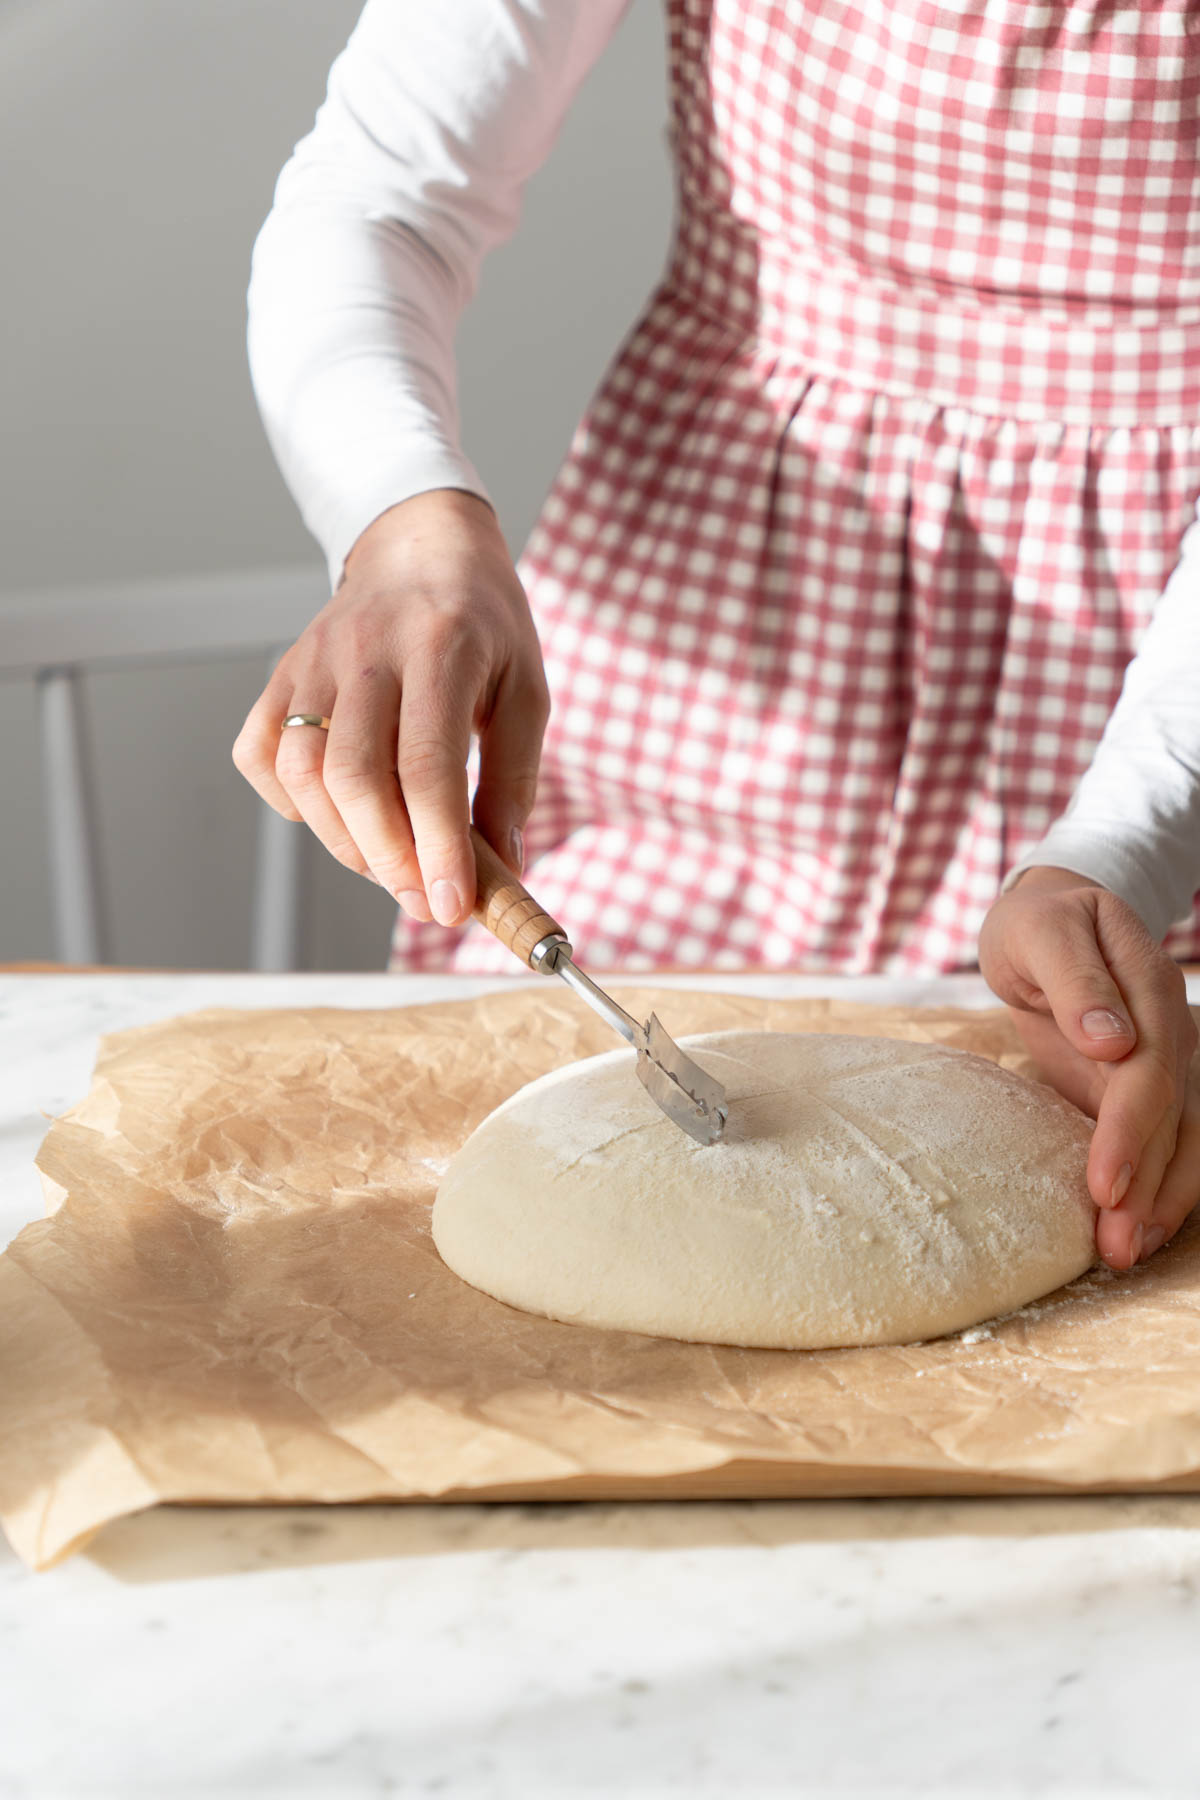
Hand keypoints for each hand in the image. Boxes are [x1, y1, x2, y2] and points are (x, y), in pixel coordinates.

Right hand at [233, 488, 549, 925]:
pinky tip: (337, 815)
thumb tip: (501, 868)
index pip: (427, 765)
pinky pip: (261, 755)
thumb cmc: (483, 625)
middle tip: (423, 899)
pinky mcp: (280, 676)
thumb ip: (513, 780)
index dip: (436, 846)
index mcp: (439, 646)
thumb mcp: (525, 691)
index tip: (451, 906)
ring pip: (301, 772)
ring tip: (390, 865)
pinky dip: (292, 804)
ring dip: (343, 842)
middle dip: (388, 858)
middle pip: (352, 776)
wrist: (421, 549)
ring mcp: (312, 661)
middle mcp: (365, 650)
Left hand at [979, 867, 1198, 1270]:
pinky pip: (1163, 1142)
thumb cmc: (1040, 923)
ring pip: (1181, 1138)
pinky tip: (1134, 1230)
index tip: (1106, 1185)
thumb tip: (1113, 1039)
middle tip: (1115, 1245)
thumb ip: (1077, 981)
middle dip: (1150, 1185)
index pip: (1151, 1069)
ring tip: (1126, 1252)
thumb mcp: (1043, 931)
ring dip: (1160, 1199)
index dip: (1131, 1130)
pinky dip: (1154, 1187)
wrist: (1053, 914)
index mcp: (1150, 987)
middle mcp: (1171, 1029)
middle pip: (1175, 1116)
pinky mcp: (1143, 1087)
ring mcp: (1166, 1060)